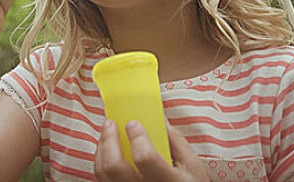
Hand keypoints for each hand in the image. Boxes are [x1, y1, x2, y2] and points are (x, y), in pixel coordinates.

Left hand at [95, 120, 209, 181]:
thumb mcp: (192, 165)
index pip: (145, 158)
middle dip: (109, 139)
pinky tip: (107, 149)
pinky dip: (101, 159)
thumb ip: (176, 140)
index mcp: (167, 181)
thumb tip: (159, 118)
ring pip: (104, 172)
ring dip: (102, 147)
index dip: (137, 138)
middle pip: (114, 166)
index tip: (133, 123)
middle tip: (111, 123)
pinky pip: (102, 178)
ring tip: (107, 132)